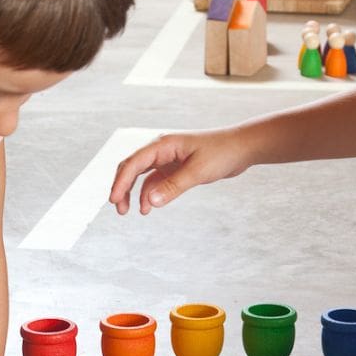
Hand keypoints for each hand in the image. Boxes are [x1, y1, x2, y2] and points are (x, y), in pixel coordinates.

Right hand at [109, 129, 251, 215]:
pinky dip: (150, 194)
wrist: (241, 147)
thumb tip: (151, 202)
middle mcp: (161, 150)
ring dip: (135, 193)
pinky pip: (156, 181)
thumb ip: (173, 187)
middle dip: (122, 187)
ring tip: (130, 211)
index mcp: (163, 144)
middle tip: (119, 208)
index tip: (114, 199)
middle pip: (132, 168)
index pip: (134, 163)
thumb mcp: (198, 171)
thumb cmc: (222, 152)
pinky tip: (149, 207)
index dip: (121, 182)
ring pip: (142, 176)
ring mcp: (168, 159)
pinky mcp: (176, 168)